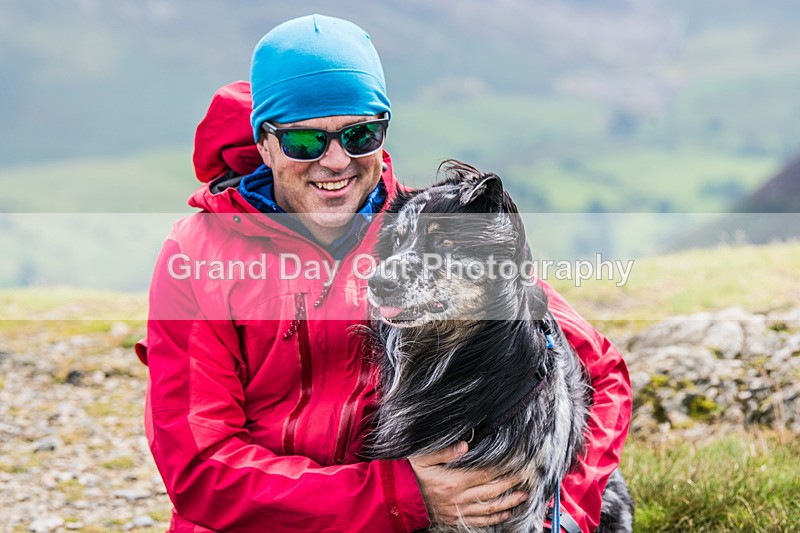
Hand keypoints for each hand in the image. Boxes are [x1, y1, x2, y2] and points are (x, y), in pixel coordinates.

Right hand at [408, 441, 527, 526]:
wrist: (399, 497)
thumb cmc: (411, 474)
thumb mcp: (423, 457)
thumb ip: (444, 451)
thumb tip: (465, 446)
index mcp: (454, 481)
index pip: (486, 474)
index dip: (503, 469)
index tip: (516, 463)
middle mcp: (459, 497)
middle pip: (492, 491)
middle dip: (510, 485)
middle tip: (525, 478)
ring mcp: (458, 509)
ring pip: (489, 508)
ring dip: (507, 502)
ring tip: (522, 496)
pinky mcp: (455, 518)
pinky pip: (479, 520)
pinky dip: (494, 518)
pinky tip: (504, 513)